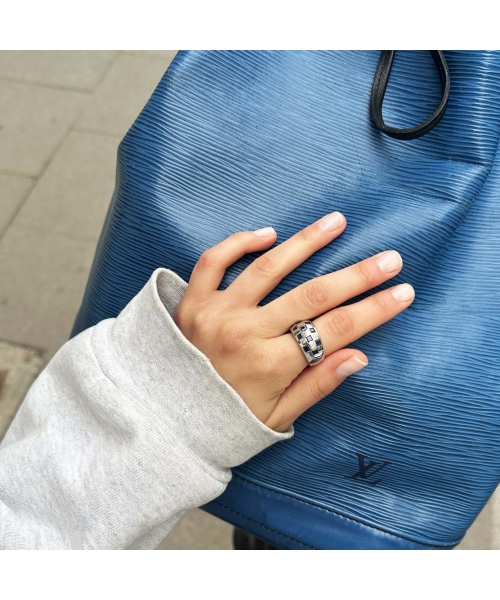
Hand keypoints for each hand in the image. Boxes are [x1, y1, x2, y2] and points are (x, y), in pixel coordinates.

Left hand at [173, 212, 413, 431]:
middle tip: (389, 258)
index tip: (402, 293)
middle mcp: (245, 333)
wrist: (160, 422)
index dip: (374, 311)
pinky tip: (269, 234)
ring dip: (307, 242)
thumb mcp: (275, 417)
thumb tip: (358, 356)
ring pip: (269, 267)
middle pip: (313, 295)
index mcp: (270, 366)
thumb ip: (316, 386)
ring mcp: (216, 312)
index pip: (336, 330)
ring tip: (336, 223)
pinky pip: (214, 261)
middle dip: (357, 275)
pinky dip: (240, 242)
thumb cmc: (222, 423)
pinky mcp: (191, 301)